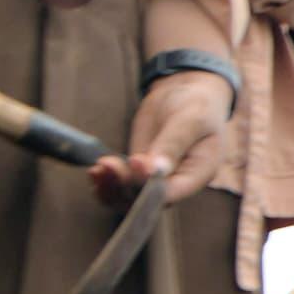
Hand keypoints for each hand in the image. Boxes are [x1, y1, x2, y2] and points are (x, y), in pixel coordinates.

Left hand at [88, 69, 235, 206]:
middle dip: (124, 185)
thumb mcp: (191, 120)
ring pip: (130, 197)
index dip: (150, 184)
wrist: (184, 94)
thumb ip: (173, 144)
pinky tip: (96, 171)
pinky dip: (107, 182)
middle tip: (108, 165)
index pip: (172, 191)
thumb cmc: (197, 105)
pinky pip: (121, 186)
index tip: (135, 161)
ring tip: (98, 170)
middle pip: (148, 199)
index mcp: (198, 174)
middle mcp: (177, 182)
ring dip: (111, 187)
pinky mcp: (137, 171)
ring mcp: (155, 179)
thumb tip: (155, 170)